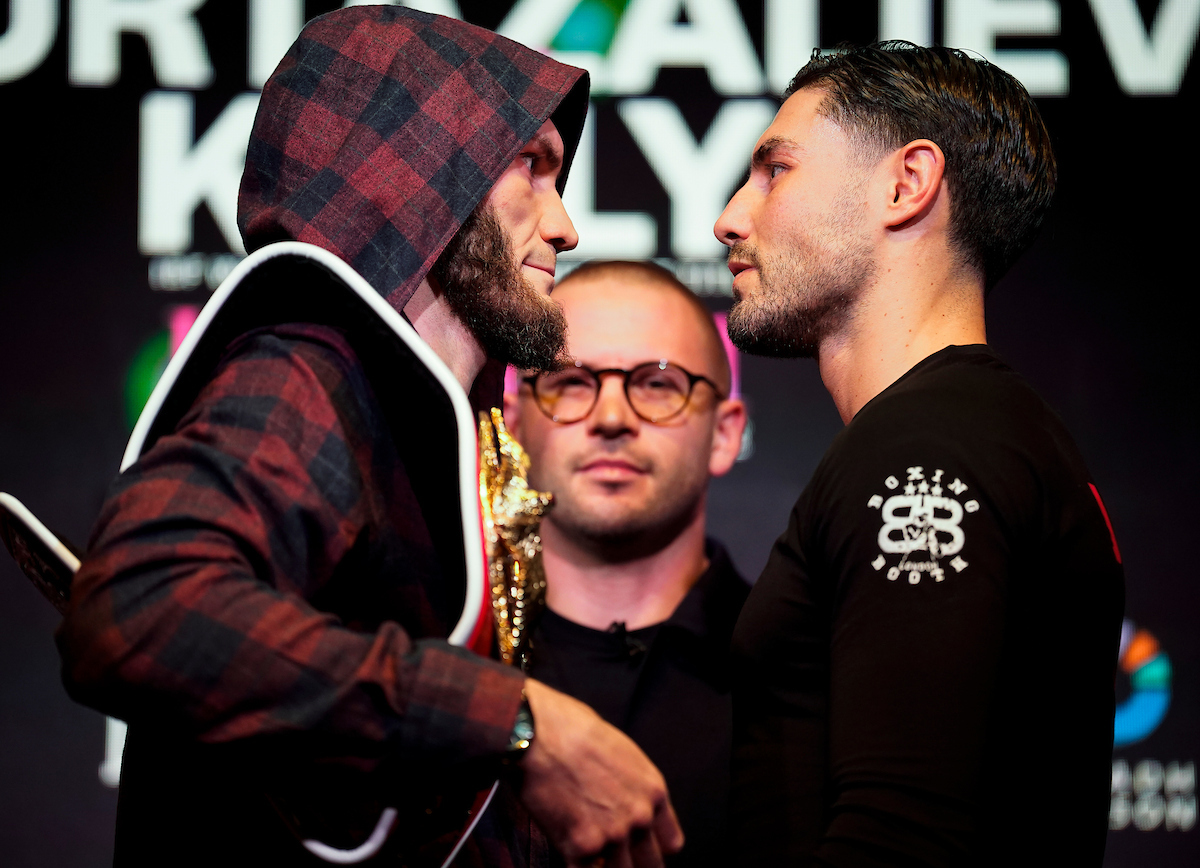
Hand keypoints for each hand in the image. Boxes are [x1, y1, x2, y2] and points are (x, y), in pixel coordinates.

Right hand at [517, 678, 683, 867]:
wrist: (536, 733)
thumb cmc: (572, 729)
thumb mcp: (620, 750)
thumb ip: (630, 784)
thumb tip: (622, 797)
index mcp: (653, 791)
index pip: (670, 843)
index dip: (652, 848)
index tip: (637, 848)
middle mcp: (639, 817)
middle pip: (651, 866)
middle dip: (632, 863)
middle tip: (613, 858)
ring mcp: (612, 836)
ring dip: (604, 867)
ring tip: (588, 854)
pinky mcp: (580, 848)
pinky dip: (575, 866)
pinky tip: (567, 852)